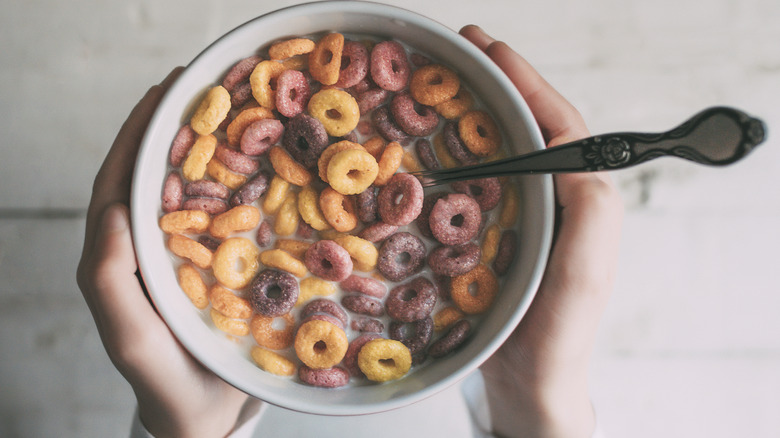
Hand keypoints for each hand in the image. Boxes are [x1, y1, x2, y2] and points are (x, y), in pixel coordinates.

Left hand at [76, 68, 251, 437]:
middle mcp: (145, 248)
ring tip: (230, 112)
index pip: (118, 182)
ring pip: (186, 192)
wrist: (202, 416)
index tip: (164, 93)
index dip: (135, 134)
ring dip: (202, 149)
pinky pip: (219, 218)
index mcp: (116, 257)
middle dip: (169, 127)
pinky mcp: (211, 269)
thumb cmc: (163, 380)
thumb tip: (114, 208)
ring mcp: (180, 257)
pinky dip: (233, 186)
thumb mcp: (130, 335)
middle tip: (200, 87)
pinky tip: (258, 168)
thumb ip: (108, 278)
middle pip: (152, 175)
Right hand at [460, 26, 622, 436]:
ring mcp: (525, 218)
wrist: (530, 386)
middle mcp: (554, 202)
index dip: (527, 85)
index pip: (559, 127)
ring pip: (504, 150)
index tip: (491, 51)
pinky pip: (479, 182)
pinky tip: (432, 142)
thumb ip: (589, 218)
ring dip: (478, 109)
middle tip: (465, 47)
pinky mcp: (497, 237)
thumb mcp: (580, 279)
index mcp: (579, 203)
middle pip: (530, 128)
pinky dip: (459, 151)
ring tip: (447, 79)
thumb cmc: (556, 338)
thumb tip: (571, 153)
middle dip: (501, 83)